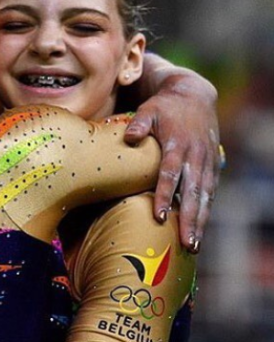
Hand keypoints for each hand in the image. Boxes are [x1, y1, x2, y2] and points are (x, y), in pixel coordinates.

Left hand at [124, 75, 219, 252]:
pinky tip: (200, 229)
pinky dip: (206, 211)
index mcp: (178, 144)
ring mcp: (206, 162)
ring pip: (205, 196)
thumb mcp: (150, 109)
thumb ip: (139, 124)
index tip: (160, 216)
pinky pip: (210, 192)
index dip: (165, 195)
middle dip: (189, 219)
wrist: (194, 96)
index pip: (170, 174)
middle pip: (192, 192)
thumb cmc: (165, 106)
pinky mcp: (212, 165)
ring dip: (200, 221)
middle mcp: (195, 156)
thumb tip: (129, 137)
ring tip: (194, 245)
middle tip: (186, 243)